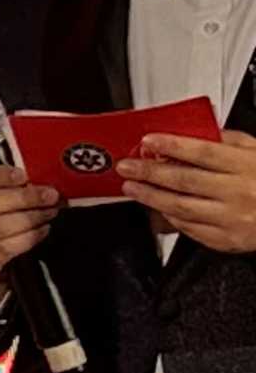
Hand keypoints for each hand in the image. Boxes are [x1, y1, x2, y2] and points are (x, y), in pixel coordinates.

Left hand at [124, 131, 255, 254]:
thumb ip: (230, 141)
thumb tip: (196, 133)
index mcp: (247, 166)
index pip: (203, 152)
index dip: (173, 146)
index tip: (149, 141)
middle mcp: (239, 192)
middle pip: (185, 180)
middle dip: (150, 172)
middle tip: (128, 167)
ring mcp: (232, 218)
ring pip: (181, 207)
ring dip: (151, 196)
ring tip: (133, 188)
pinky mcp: (228, 240)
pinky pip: (191, 229)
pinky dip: (170, 218)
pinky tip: (157, 209)